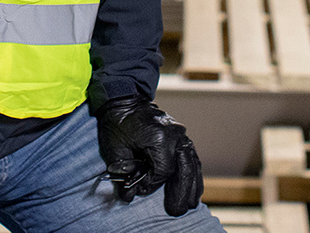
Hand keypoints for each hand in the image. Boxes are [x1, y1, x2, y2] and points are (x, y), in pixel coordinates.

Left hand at [94, 96, 203, 215]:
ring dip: (193, 184)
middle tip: (178, 210)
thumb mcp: (115, 149)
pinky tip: (194, 186)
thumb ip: (124, 174)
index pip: (163, 171)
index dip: (153, 184)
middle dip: (182, 191)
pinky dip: (193, 172)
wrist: (124, 98)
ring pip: (192, 163)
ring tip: (192, 203)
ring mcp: (180, 133)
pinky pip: (191, 156)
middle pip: (185, 168)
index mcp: (160, 137)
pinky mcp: (180, 135)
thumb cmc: (118, 122)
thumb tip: (129, 196)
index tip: (140, 189)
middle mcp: (175, 134)